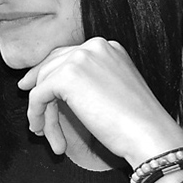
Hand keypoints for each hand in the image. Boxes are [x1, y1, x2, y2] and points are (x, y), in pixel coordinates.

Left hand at [16, 37, 182, 165]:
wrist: (149, 135)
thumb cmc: (136, 123)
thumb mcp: (111, 90)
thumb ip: (87, 80)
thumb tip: (53, 86)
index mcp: (107, 47)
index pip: (66, 56)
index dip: (47, 74)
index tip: (33, 89)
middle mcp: (94, 46)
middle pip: (51, 67)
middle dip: (40, 93)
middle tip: (34, 117)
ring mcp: (80, 58)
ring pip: (45, 84)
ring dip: (45, 113)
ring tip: (47, 136)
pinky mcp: (66, 77)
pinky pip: (38, 96)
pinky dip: (37, 115)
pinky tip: (43, 133)